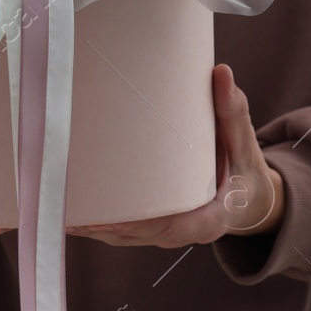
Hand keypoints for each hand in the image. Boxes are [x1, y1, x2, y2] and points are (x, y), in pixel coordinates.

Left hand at [66, 64, 284, 248]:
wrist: (249, 196)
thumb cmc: (244, 166)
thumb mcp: (243, 140)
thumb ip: (232, 109)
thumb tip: (220, 72)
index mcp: (213, 216)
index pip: (176, 227)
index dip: (141, 225)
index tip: (108, 220)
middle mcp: (188, 232)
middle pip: (141, 235)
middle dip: (105, 225)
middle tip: (71, 207)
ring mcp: (170, 236)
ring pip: (128, 239)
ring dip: (95, 229)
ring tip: (61, 209)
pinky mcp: (156, 232)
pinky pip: (126, 234)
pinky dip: (99, 227)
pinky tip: (71, 215)